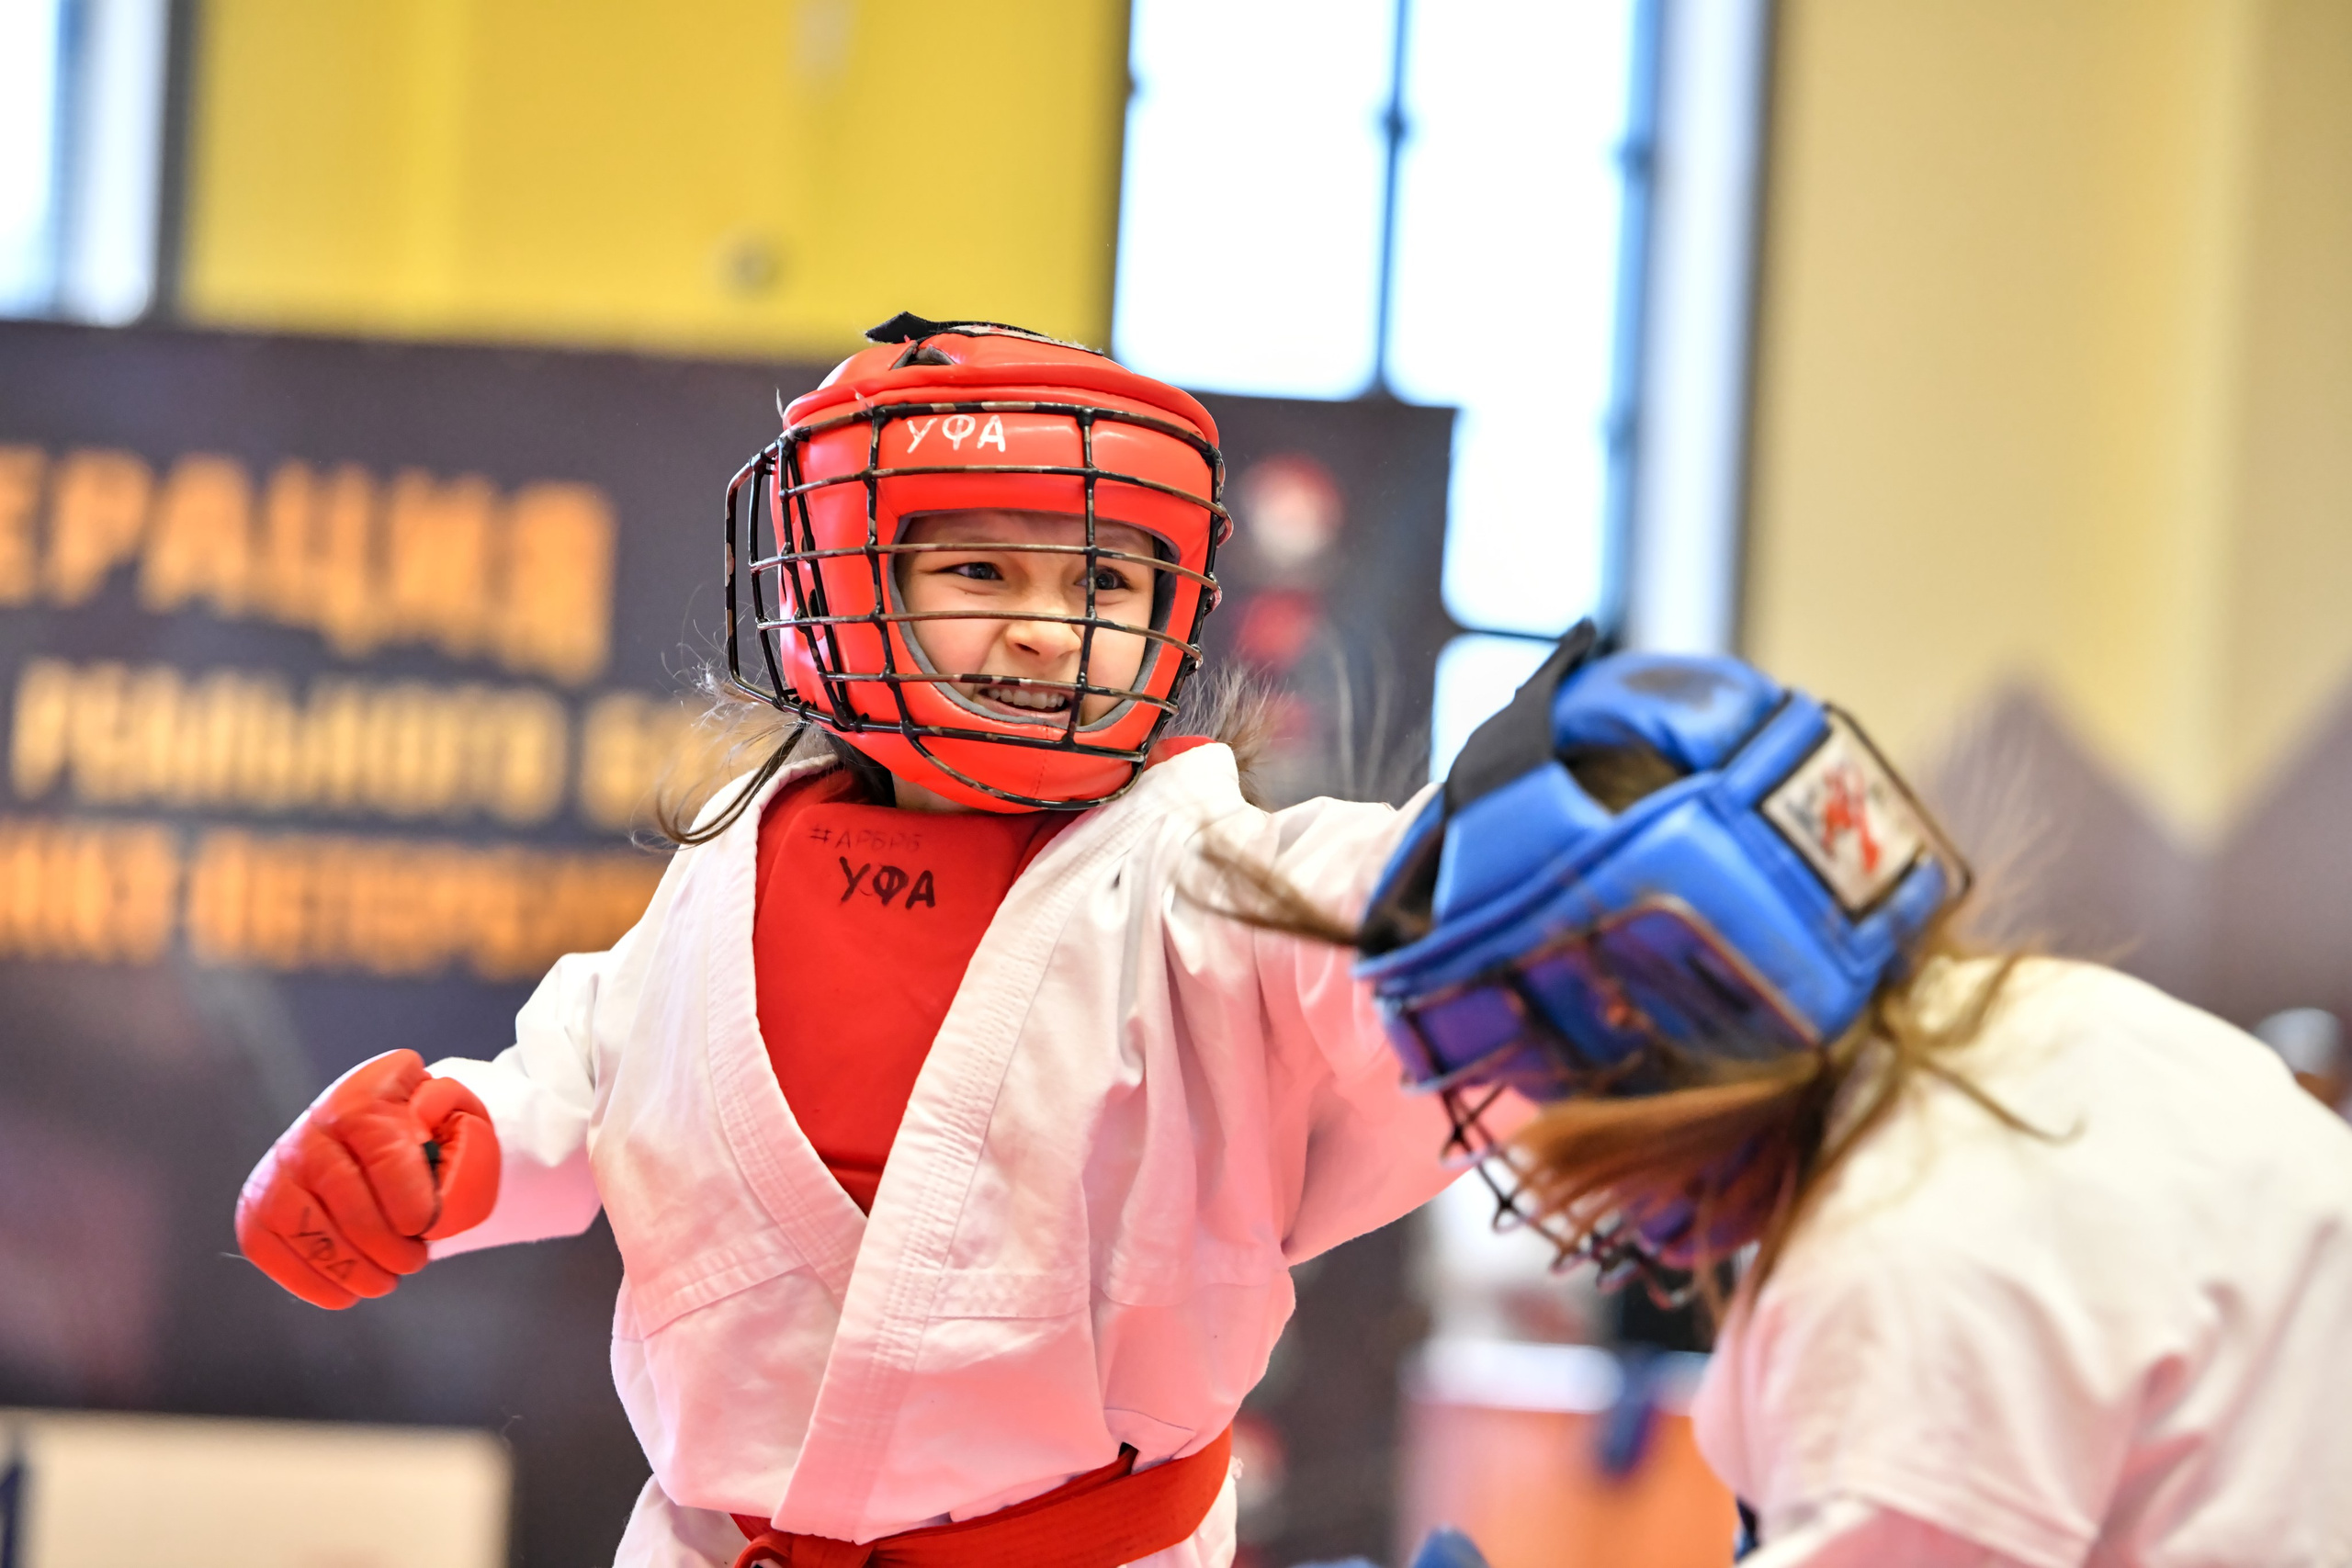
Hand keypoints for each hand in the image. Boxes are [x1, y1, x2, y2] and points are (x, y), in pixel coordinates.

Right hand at [235, 1050, 500, 1308]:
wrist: (381, 1142)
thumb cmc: (425, 1139)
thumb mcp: (456, 1120)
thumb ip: (458, 1130)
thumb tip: (433, 1153)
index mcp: (367, 1092)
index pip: (381, 1146)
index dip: (408, 1195)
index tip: (429, 1225)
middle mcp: (314, 1122)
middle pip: (340, 1189)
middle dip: (383, 1242)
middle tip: (413, 1262)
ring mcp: (278, 1164)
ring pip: (301, 1223)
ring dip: (349, 1267)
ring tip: (384, 1280)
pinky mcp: (255, 1204)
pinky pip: (268, 1247)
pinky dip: (310, 1280)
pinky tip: (346, 1291)